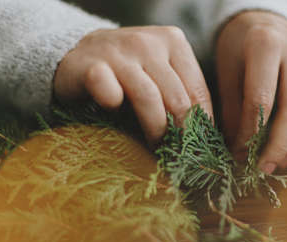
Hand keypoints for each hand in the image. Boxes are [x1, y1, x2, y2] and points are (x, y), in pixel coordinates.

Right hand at [54, 26, 212, 143]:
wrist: (80, 54)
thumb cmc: (129, 73)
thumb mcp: (160, 74)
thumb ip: (181, 94)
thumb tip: (206, 135)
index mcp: (173, 41)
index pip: (198, 91)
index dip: (201, 124)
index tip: (200, 146)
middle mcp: (148, 42)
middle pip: (176, 97)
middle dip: (180, 132)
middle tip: (179, 155)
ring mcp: (118, 51)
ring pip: (148, 97)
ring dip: (155, 129)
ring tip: (156, 147)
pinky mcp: (90, 65)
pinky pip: (109, 92)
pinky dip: (115, 106)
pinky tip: (115, 112)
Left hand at [216, 11, 286, 173]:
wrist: (263, 22)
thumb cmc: (239, 50)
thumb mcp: (227, 74)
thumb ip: (232, 111)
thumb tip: (240, 153)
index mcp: (266, 45)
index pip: (260, 101)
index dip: (250, 134)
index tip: (241, 155)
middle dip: (279, 146)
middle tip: (265, 167)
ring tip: (282, 160)